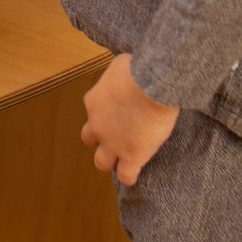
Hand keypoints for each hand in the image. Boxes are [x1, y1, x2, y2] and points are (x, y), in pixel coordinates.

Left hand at [81, 58, 177, 186]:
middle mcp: (98, 124)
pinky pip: (125, 176)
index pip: (93, 113)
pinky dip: (129, 176)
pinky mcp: (131, 156)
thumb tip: (126, 70)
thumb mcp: (122, 64)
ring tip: (125, 158)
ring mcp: (112, 143)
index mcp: (94, 101)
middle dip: (101, 140)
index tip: (118, 115)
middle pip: (89, 140)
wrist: (152, 83)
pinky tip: (136, 174)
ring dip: (111, 160)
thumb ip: (119, 74)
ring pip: (101, 162)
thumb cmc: (139, 67)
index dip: (105, 116)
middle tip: (118, 137)